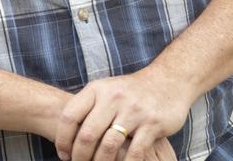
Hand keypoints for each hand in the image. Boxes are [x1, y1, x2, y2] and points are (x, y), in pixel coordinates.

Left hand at [54, 68, 191, 160]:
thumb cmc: (132, 90)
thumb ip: (88, 106)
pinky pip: (134, 153)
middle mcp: (114, 98)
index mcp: (98, 89)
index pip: (70, 116)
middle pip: (88, 135)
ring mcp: (134, 111)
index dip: (63, 139)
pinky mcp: (152, 124)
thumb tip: (65, 133)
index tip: (63, 154)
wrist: (169, 80)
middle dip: (80, 157)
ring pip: (109, 146)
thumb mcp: (107, 89)